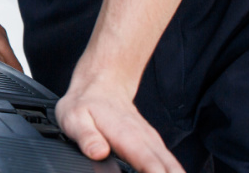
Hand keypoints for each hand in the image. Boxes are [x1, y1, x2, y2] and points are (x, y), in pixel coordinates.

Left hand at [56, 71, 183, 172]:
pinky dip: (173, 171)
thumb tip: (98, 153)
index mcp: (127, 136)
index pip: (151, 166)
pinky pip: (169, 162)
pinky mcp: (153, 144)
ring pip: (173, 165)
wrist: (100, 83)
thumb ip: (86, 137)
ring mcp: (152, 141)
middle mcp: (145, 139)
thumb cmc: (86, 103)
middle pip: (169, 168)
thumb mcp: (74, 118)